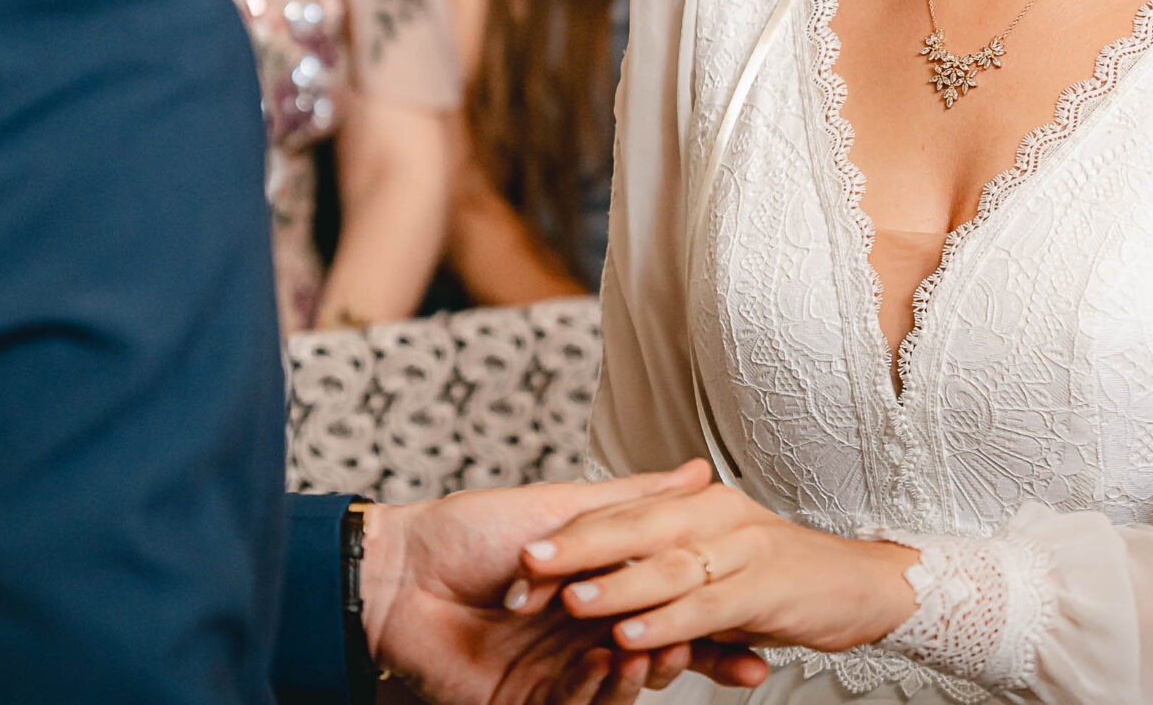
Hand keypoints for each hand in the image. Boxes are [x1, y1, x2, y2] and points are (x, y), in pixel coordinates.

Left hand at [364, 462, 770, 704]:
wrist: (398, 571)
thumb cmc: (468, 532)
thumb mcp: (563, 507)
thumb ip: (634, 501)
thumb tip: (696, 472)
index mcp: (594, 589)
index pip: (664, 608)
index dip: (709, 620)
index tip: (754, 627)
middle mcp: (580, 633)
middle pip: (651, 654)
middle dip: (692, 654)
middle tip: (719, 643)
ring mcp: (555, 672)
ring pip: (620, 684)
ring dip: (647, 670)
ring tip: (664, 651)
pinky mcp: (527, 703)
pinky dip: (598, 688)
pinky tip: (611, 663)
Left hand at [516, 477, 919, 657]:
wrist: (869, 586)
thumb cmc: (789, 570)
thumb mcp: (721, 548)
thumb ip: (669, 536)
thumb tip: (604, 535)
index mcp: (697, 505)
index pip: (623, 513)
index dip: (573, 533)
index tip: (522, 551)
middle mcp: (715, 519)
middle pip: (635, 529)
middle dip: (578, 549)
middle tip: (529, 565)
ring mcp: (742, 551)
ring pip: (665, 568)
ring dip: (616, 585)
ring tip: (572, 600)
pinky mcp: (765, 590)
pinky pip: (706, 608)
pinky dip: (669, 622)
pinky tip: (634, 635)